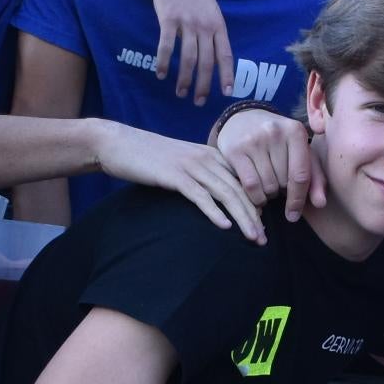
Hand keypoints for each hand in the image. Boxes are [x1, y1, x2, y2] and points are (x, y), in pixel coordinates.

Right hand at [88, 123, 266, 241]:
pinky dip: (214, 212)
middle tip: (264, 239)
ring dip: (242, 218)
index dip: (256, 205)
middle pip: (240, 189)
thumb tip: (218, 199)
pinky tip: (225, 226)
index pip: (243, 181)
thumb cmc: (149, 158)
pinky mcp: (175, 175)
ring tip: (253, 237)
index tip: (263, 227)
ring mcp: (191, 165)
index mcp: (212, 155)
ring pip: (226, 194)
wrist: (119, 144)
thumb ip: (202, 176)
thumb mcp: (183, 164)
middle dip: (255, 216)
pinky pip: (200, 195)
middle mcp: (207, 158)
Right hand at [150, 0, 231, 106]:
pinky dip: (163, 62)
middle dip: (203, 85)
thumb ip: (213, 32)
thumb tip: (215, 58)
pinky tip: (161, 74)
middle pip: (206, 62)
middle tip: (198, 101)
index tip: (226, 93)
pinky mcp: (169, 18)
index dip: (226, 75)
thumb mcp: (212, 11)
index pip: (225, 55)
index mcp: (218, 26)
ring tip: (180, 93)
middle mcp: (205, 26)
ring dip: (184, 79)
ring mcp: (187, 22)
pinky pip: (166, 46)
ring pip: (187, 58)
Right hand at [214, 107, 324, 220]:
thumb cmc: (277, 142)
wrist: (242, 120)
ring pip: (267, 186)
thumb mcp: (299, 153)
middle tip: (277, 184)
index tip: (294, 215)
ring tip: (267, 185)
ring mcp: (253, 140)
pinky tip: (256, 194)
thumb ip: (314, 177)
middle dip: (281, 190)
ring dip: (268, 195)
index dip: (298, 198)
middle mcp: (275, 132)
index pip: (300, 174)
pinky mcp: (235, 150)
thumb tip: (320, 204)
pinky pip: (250, 185)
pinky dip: (255, 197)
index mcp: (295, 131)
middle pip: (283, 182)